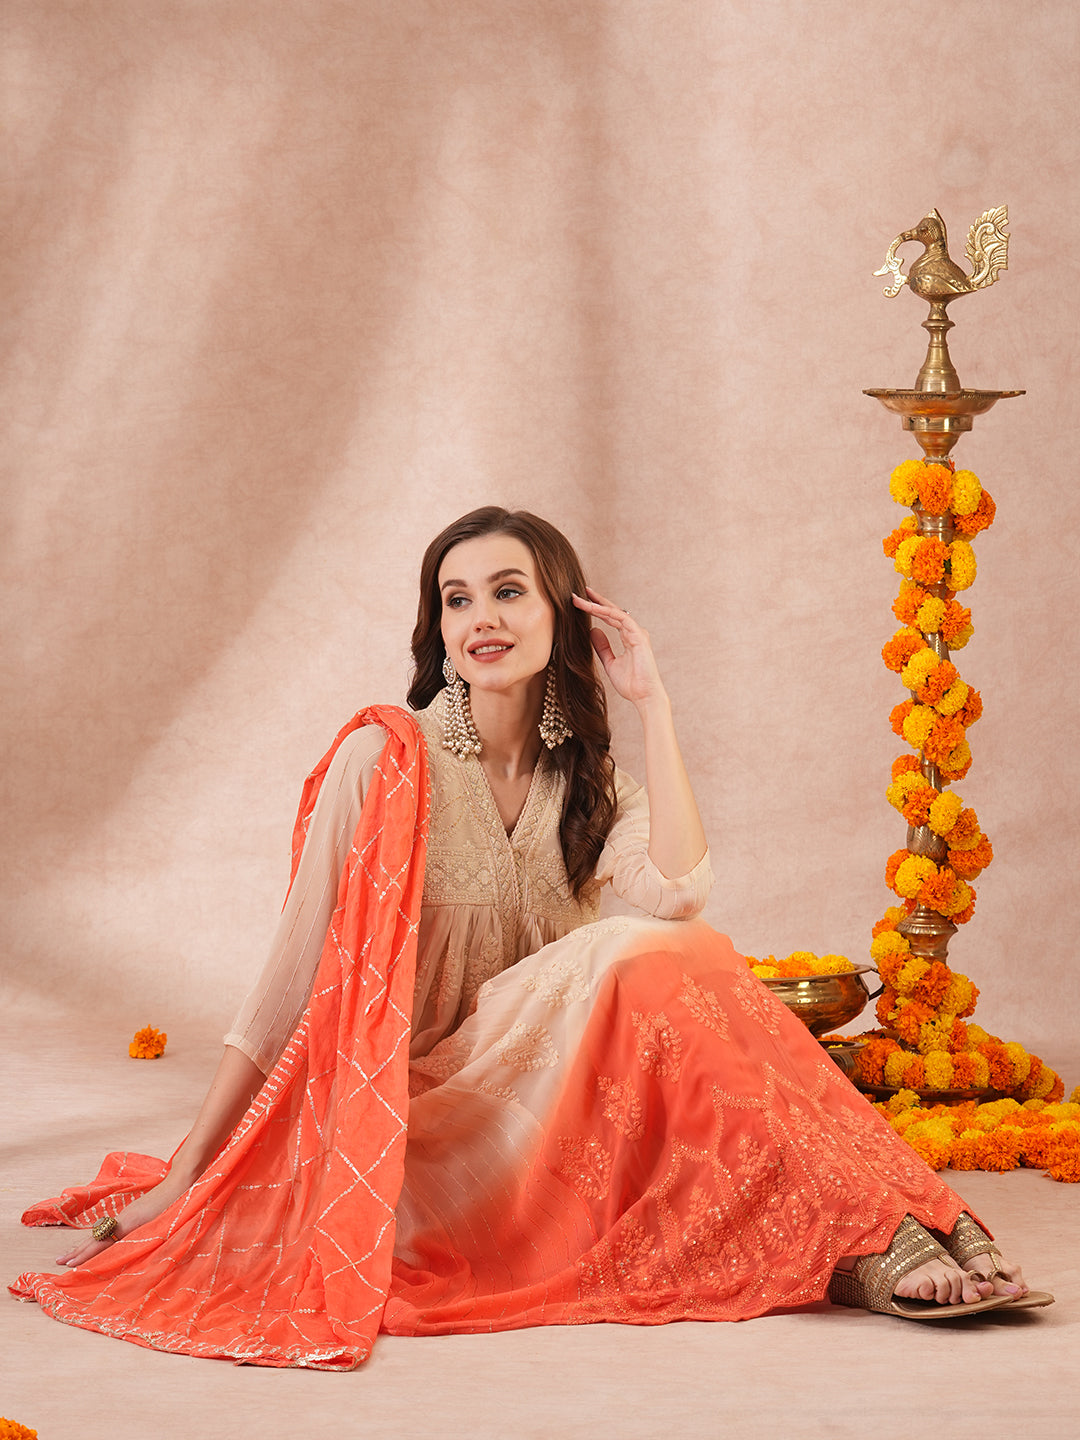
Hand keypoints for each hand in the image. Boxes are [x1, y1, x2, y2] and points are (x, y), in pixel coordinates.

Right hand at [55, 1171, 188, 1267]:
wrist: (183, 1180)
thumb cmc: (178, 1205)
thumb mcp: (163, 1225)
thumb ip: (147, 1238)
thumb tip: (131, 1252)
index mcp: (130, 1223)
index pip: (101, 1241)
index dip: (86, 1254)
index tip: (70, 1265)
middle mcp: (124, 1218)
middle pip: (96, 1236)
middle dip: (78, 1250)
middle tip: (60, 1261)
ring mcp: (127, 1214)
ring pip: (101, 1231)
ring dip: (85, 1244)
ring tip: (72, 1254)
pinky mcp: (133, 1212)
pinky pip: (110, 1227)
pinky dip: (98, 1236)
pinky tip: (97, 1240)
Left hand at [572, 586, 665, 708]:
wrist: (644, 696)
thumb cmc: (631, 683)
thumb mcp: (610, 663)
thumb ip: (602, 647)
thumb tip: (593, 631)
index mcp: (629, 637)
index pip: (611, 617)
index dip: (596, 608)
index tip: (581, 601)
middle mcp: (634, 632)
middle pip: (612, 611)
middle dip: (595, 601)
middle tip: (578, 592)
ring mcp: (637, 633)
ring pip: (615, 612)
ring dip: (597, 605)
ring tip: (580, 599)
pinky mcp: (639, 636)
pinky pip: (621, 619)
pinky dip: (606, 612)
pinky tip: (593, 608)